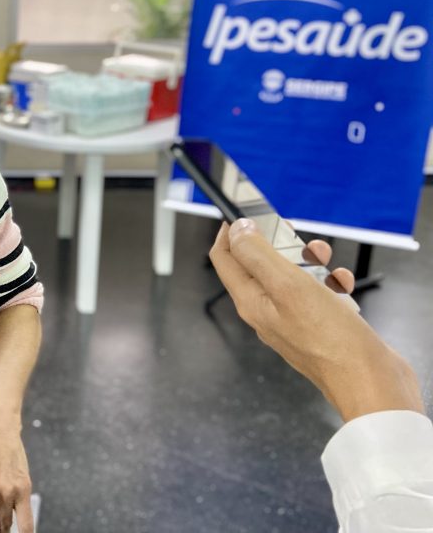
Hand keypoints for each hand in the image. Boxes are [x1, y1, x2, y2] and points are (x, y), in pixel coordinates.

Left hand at [210, 219, 422, 422]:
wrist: (370, 381)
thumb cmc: (330, 340)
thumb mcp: (287, 285)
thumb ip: (258, 254)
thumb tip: (237, 230)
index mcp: (250, 301)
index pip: (224, 259)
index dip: (230, 232)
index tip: (244, 213)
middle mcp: (267, 310)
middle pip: (260, 263)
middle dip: (279, 244)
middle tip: (295, 236)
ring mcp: (293, 319)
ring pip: (293, 275)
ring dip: (310, 262)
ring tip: (326, 262)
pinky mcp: (319, 324)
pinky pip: (318, 292)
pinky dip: (331, 283)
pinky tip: (343, 286)